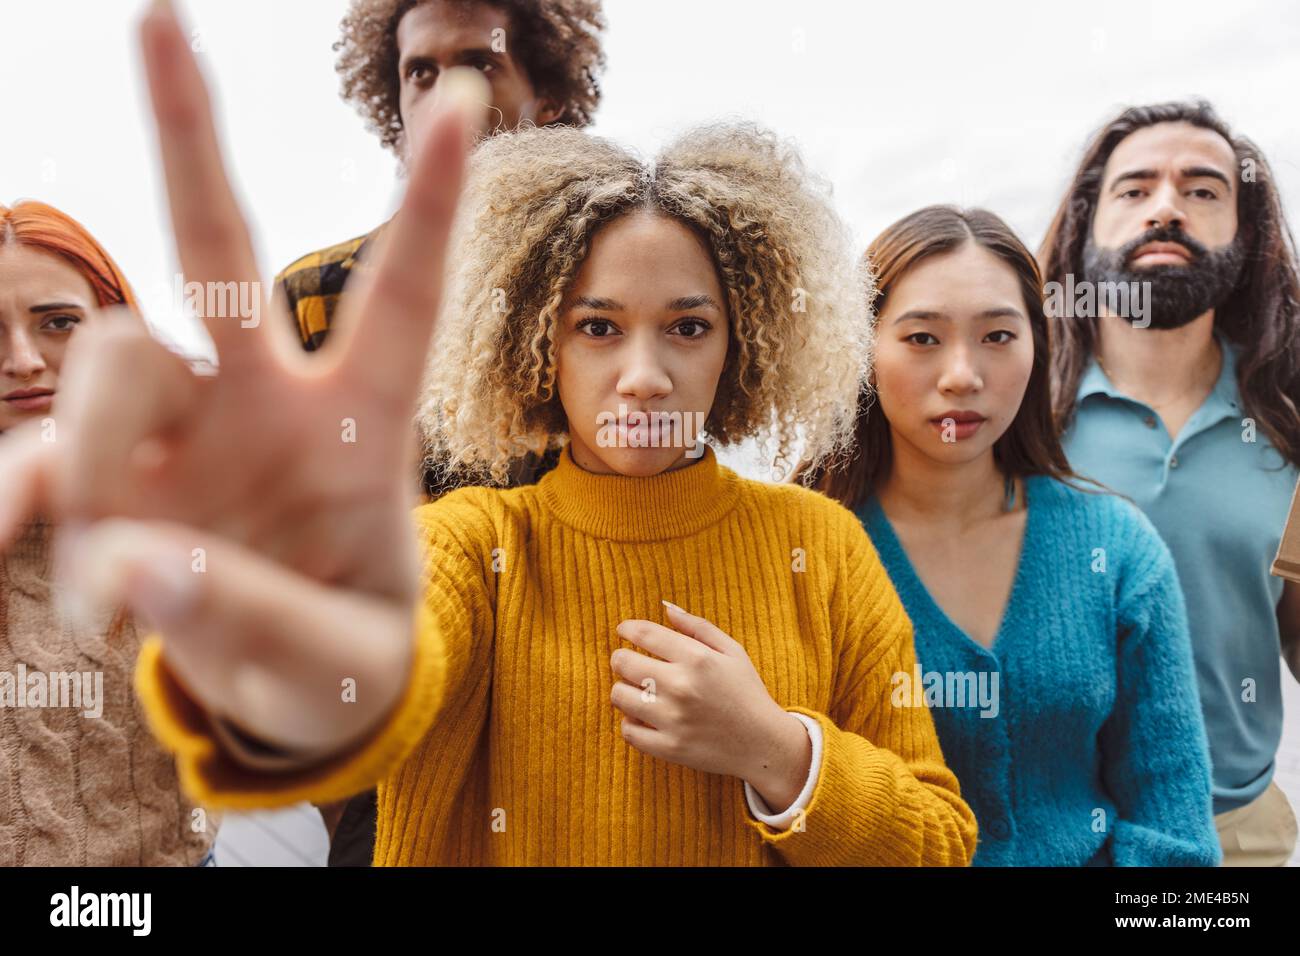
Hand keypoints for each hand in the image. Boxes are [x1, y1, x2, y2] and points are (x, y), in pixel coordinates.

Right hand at [0, 1, 483, 757]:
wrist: (282, 695)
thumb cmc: (344, 658)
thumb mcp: (342, 665)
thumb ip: (261, 625)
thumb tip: (140, 569)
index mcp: (360, 431)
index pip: (403, 303)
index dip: (426, 206)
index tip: (461, 99)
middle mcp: (262, 403)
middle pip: (220, 251)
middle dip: (190, 137)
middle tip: (162, 15)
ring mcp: (174, 431)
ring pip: (113, 354)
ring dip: (90, 447)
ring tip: (121, 591)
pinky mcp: (98, 478)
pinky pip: (31, 457)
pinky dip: (14, 501)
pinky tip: (15, 545)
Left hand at [610, 601, 811, 810]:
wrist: (764, 744)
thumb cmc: (747, 693)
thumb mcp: (732, 651)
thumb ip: (698, 627)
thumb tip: (666, 608)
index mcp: (697, 658)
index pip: (644, 634)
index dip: (627, 629)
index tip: (624, 631)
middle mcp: (681, 686)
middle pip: (623, 663)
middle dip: (620, 658)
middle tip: (627, 662)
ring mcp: (673, 719)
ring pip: (619, 696)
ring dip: (623, 690)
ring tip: (637, 691)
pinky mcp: (669, 747)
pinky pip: (628, 731)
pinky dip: (630, 723)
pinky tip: (643, 718)